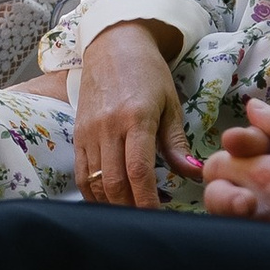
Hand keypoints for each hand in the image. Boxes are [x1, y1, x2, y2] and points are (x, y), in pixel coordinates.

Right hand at [73, 22, 196, 207]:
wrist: (112, 45)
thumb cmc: (148, 73)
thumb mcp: (170, 104)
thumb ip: (177, 143)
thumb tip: (193, 173)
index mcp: (136, 118)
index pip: (138, 170)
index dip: (146, 200)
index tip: (158, 219)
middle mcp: (108, 127)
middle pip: (113, 182)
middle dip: (130, 209)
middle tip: (146, 224)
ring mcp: (88, 132)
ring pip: (94, 182)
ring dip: (111, 205)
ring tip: (129, 217)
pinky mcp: (77, 134)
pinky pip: (81, 174)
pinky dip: (92, 194)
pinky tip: (107, 202)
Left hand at [200, 101, 269, 232]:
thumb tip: (251, 108)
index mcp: (264, 172)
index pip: (216, 165)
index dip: (229, 156)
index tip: (249, 151)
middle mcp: (262, 205)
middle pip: (214, 199)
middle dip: (222, 185)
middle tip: (244, 178)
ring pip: (230, 223)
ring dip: (234, 208)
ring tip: (256, 198)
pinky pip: (255, 239)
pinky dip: (256, 226)